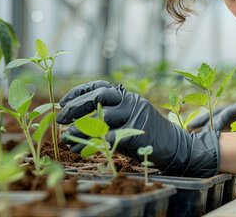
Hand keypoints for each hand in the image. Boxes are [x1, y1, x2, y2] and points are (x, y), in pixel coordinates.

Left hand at [56, 81, 219, 176]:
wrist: (175, 147)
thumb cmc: (144, 136)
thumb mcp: (125, 121)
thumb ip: (105, 118)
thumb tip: (73, 123)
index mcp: (126, 96)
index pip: (99, 86)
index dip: (79, 92)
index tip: (63, 102)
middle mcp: (131, 101)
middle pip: (99, 97)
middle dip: (76, 108)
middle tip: (60, 119)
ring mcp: (137, 115)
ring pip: (103, 118)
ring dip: (81, 129)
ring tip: (66, 139)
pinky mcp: (140, 132)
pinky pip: (112, 136)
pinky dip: (93, 143)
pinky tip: (80, 149)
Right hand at [189, 87, 235, 130]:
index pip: (230, 113)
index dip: (218, 122)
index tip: (209, 134)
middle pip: (220, 112)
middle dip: (205, 119)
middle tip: (190, 129)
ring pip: (221, 116)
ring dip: (207, 122)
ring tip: (191, 130)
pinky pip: (228, 121)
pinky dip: (216, 126)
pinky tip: (208, 135)